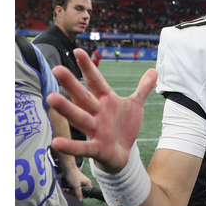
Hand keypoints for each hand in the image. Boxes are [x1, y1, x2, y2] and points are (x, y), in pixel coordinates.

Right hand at [47, 48, 157, 172]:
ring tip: (51, 98)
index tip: (78, 50)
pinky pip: (82, 147)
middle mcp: (97, 113)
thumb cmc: (123, 127)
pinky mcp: (97, 148)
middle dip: (71, 84)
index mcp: (106, 101)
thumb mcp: (135, 105)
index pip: (96, 81)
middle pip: (83, 96)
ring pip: (79, 118)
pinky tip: (55, 143)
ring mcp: (95, 131)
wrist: (123, 155)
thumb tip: (154, 70)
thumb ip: (142, 88)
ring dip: (67, 109)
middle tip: (57, 69)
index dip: (88, 67)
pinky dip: (71, 146)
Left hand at [61, 166, 92, 201]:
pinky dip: (68, 188)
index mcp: (87, 184)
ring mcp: (78, 183)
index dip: (82, 195)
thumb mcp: (76, 186)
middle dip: (73, 193)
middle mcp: (83, 184)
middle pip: (80, 192)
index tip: (77, 195)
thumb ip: (78, 193)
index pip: (87, 192)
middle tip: (70, 190)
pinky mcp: (73, 182)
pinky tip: (64, 188)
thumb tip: (80, 200)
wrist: (67, 168)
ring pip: (74, 190)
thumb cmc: (73, 175)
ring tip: (65, 189)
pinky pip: (71, 188)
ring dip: (69, 191)